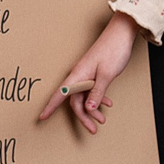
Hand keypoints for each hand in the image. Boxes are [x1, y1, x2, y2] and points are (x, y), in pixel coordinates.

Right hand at [35, 13, 140, 134]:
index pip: (61, 94)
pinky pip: (93, 91)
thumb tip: (88, 108)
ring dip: (93, 110)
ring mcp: (88, 75)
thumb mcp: (106, 75)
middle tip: (92, 129)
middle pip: (76, 101)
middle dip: (83, 117)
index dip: (50, 106)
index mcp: (78, 75)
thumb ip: (97, 93)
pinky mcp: (95, 74)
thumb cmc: (113, 50)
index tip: (42, 117)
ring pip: (85, 98)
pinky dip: (99, 99)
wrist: (121, 34)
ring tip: (102, 120)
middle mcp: (80, 76)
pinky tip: (108, 104)